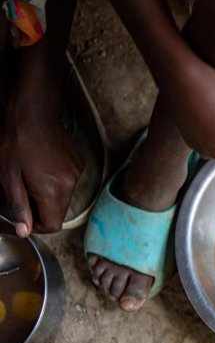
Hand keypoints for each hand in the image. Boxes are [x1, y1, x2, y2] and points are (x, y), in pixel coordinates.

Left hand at [0, 101, 83, 236]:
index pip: (53, 225)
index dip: (37, 226)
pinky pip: (67, 182)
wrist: (33, 111)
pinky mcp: (77, 163)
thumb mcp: (8, 176)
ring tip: (29, 178)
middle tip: (21, 195)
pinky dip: (54, 182)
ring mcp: (76, 173)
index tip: (23, 218)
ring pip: (63, 197)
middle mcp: (70, 184)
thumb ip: (18, 206)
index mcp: (53, 191)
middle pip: (59, 211)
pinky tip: (40, 167)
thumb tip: (24, 231)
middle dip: (40, 210)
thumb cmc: (16, 140)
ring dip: (47, 195)